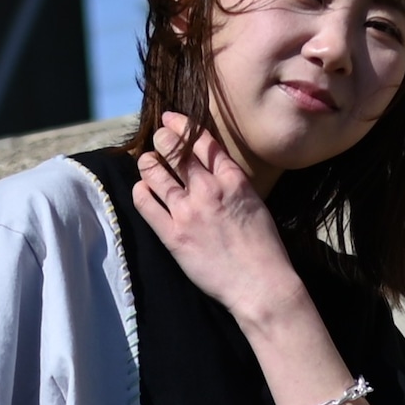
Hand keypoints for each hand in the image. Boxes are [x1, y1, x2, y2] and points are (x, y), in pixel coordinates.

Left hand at [132, 115, 306, 327]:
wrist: (260, 285)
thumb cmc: (264, 248)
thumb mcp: (254, 203)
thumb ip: (232, 183)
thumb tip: (212, 170)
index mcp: (233, 179)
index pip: (201, 141)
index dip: (182, 125)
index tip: (171, 119)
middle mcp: (208, 190)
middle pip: (175, 151)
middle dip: (162, 139)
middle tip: (157, 137)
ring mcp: (188, 212)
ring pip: (156, 173)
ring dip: (148, 162)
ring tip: (146, 160)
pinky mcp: (173, 235)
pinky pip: (146, 205)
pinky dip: (140, 191)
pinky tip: (141, 189)